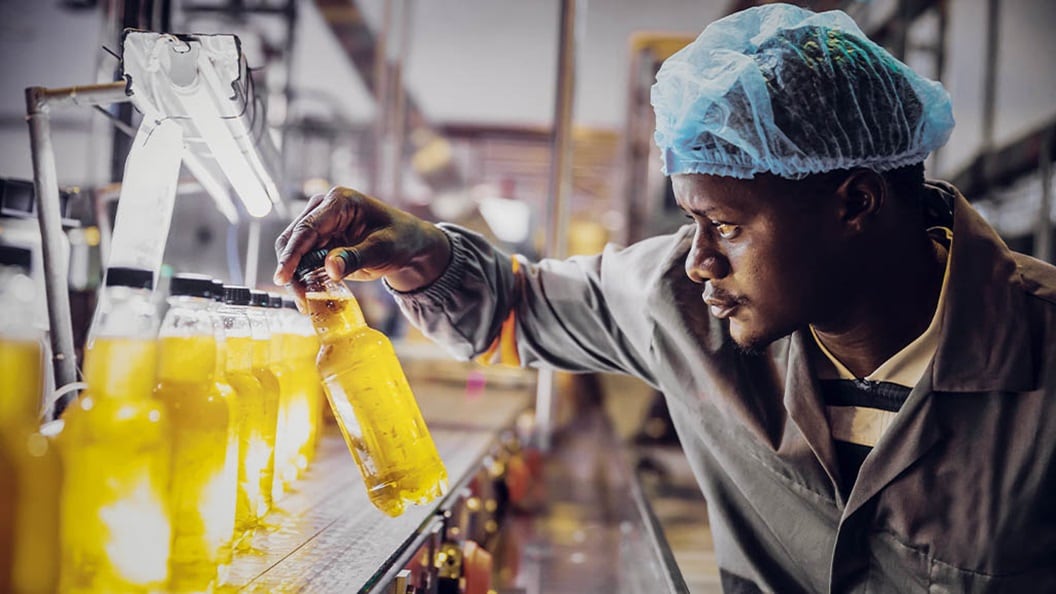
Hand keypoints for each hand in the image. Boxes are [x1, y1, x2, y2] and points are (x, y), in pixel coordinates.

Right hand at [273, 187, 449, 292]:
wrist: (408, 244)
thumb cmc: (400, 239)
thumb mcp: (383, 249)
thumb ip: (356, 257)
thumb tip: (330, 268)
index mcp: (339, 201)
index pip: (307, 228)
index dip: (292, 254)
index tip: (282, 277)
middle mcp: (323, 208)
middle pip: (292, 239)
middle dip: (291, 270)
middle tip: (301, 300)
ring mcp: (319, 224)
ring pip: (292, 252)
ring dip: (295, 277)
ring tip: (306, 301)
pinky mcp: (319, 241)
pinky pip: (302, 260)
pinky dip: (303, 278)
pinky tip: (311, 295)